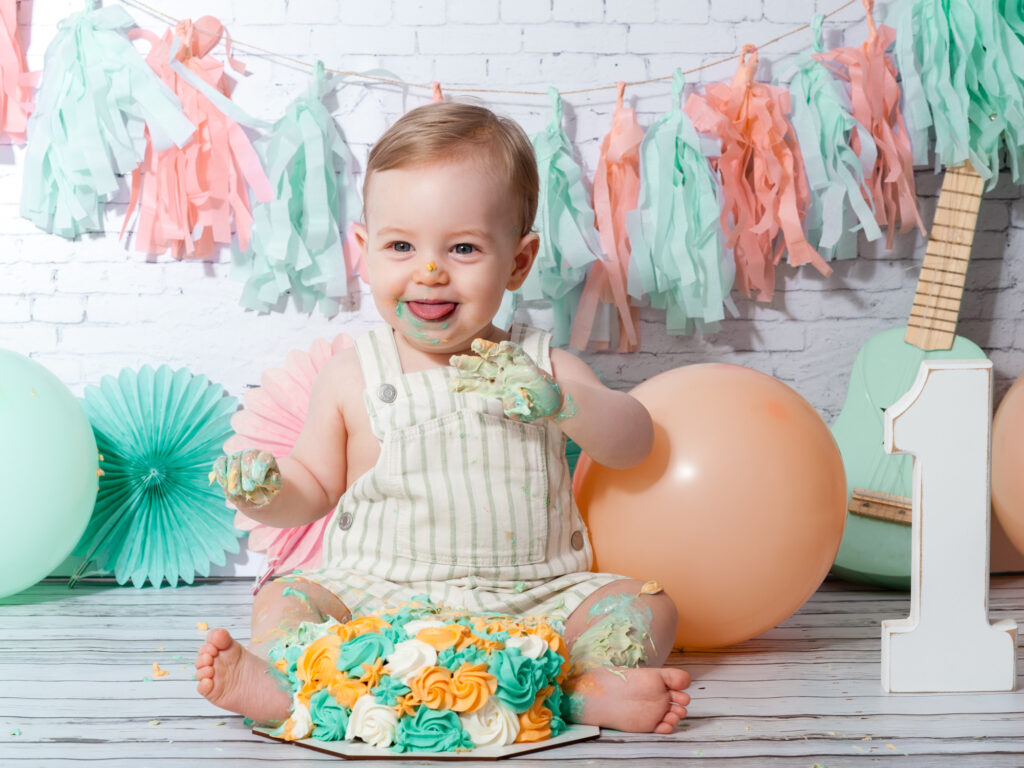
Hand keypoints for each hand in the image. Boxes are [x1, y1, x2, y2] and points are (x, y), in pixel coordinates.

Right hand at [209, 449, 281, 505]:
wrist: (253, 493)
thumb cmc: (265, 490)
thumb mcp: (273, 488)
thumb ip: (271, 483)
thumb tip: (263, 479)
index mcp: (267, 458)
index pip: (265, 458)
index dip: (261, 469)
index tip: (258, 482)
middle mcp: (252, 453)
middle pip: (248, 458)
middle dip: (247, 475)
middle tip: (248, 489)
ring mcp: (238, 456)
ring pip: (233, 462)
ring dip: (234, 478)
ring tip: (237, 492)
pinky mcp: (225, 461)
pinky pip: (220, 463)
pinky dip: (220, 474)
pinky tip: (224, 484)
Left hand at [449, 339, 563, 421]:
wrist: (552, 402)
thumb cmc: (534, 407)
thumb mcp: (523, 412)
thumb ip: (515, 410)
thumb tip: (508, 405)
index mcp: (497, 389)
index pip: (478, 385)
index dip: (466, 385)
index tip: (452, 385)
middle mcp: (502, 377)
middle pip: (482, 368)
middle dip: (468, 364)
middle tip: (454, 360)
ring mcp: (513, 369)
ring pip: (496, 356)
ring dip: (486, 350)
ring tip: (475, 344)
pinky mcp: (527, 364)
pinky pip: (517, 354)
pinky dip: (510, 349)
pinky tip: (502, 346)